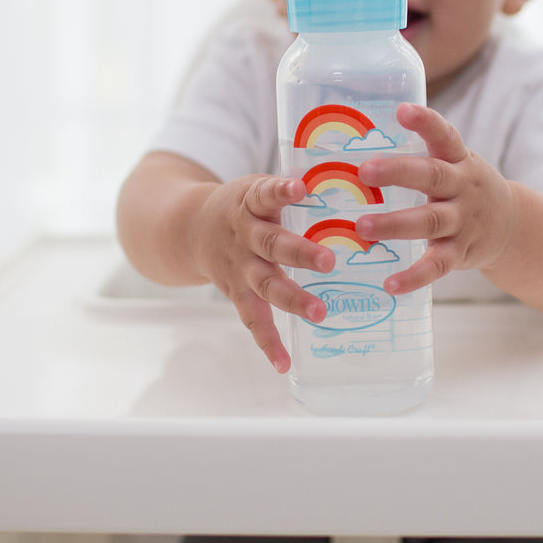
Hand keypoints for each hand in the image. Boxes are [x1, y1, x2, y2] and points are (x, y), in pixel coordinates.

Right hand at [192, 175, 335, 371]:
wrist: (190, 228)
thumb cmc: (242, 206)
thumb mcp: (257, 188)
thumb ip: (290, 191)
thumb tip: (352, 179)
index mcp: (251, 204)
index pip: (264, 194)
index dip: (281, 191)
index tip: (300, 187)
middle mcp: (245, 236)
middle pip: (272, 244)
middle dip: (300, 254)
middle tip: (329, 261)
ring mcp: (240, 268)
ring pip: (265, 285)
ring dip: (292, 300)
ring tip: (319, 313)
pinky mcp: (236, 293)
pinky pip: (252, 321)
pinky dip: (268, 343)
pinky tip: (284, 363)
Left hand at [355, 103, 514, 294]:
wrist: (511, 225)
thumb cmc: (464, 187)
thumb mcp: (454, 163)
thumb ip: (418, 156)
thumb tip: (351, 143)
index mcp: (458, 159)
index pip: (445, 135)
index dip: (426, 122)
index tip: (403, 110)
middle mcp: (463, 187)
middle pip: (432, 176)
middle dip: (398, 173)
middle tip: (363, 170)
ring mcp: (463, 221)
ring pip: (430, 221)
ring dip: (394, 224)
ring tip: (361, 227)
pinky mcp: (461, 253)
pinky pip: (438, 266)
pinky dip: (415, 277)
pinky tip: (390, 284)